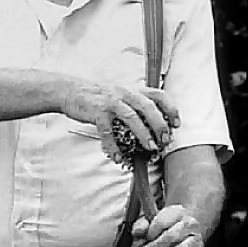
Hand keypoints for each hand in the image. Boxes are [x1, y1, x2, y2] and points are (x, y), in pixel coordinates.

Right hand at [62, 81, 179, 160]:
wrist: (70, 90)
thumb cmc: (99, 96)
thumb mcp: (121, 94)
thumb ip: (136, 105)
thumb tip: (153, 126)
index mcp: (134, 89)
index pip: (158, 95)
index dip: (171, 108)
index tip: (177, 124)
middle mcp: (125, 93)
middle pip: (148, 106)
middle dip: (160, 124)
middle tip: (166, 140)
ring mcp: (110, 102)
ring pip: (131, 117)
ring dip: (143, 134)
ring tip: (151, 148)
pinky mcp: (97, 112)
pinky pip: (108, 131)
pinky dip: (114, 146)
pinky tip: (118, 157)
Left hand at [125, 205, 203, 246]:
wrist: (182, 233)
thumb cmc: (165, 228)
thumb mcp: (152, 222)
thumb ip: (142, 225)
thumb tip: (137, 231)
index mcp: (177, 212)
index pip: (163, 222)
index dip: (150, 233)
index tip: (142, 240)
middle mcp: (190, 223)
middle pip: (172, 235)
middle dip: (155, 246)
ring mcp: (196, 238)